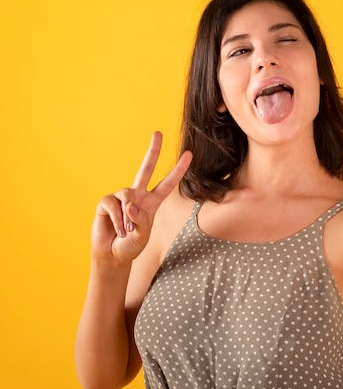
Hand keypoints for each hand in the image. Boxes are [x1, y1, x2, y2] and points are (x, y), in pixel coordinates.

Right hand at [91, 132, 192, 265]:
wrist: (112, 255)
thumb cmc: (131, 245)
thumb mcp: (143, 235)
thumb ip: (141, 219)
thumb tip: (130, 203)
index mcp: (152, 202)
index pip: (167, 183)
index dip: (178, 169)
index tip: (189, 154)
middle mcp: (138, 196)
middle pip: (146, 168)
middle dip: (152, 150)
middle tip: (158, 133)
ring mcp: (121, 198)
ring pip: (127, 194)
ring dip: (127, 217)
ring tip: (126, 232)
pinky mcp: (106, 202)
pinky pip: (113, 204)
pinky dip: (117, 219)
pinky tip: (117, 230)